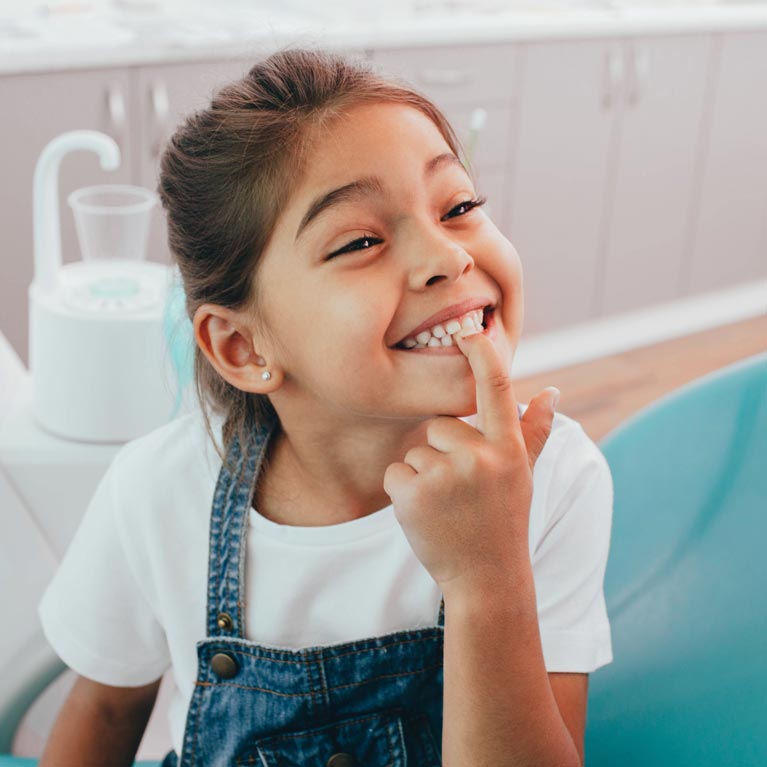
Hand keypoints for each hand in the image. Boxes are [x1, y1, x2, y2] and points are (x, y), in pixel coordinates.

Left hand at [383, 329, 559, 595]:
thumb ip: (532, 432)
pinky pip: (396, 472)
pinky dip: (404, 492)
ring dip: (424, 476)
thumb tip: (551, 392)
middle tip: (462, 491)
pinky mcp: (413, 493)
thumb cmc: (504, 521)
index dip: (481, 354)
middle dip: (444, 453)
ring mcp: (446, 475)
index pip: (495, 388)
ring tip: (448, 507)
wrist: (487, 580)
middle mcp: (480, 456)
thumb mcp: (523, 475)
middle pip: (440, 426)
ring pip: (417, 451)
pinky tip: (427, 515)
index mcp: (507, 448)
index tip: (468, 327)